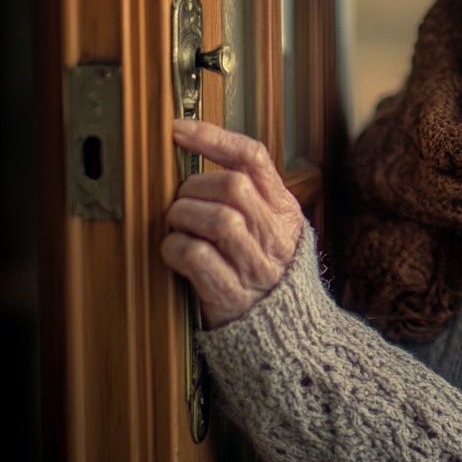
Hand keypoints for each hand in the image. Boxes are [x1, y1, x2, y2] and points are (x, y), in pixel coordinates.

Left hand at [160, 119, 304, 327]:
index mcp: (284, 210)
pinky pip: (197, 257)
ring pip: (216, 219)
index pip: (254, 158)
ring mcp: (255, 266)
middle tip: (182, 199)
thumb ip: (250, 195)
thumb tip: (198, 154)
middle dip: (195, 186)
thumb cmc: (266, 271)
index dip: (214, 138)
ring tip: (178, 224)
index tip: (178, 129)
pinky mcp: (230, 295)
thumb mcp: (272, 228)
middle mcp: (274, 235)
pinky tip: (174, 250)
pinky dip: (176, 248)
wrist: (287, 332)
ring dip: (184, 216)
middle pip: (232, 186)